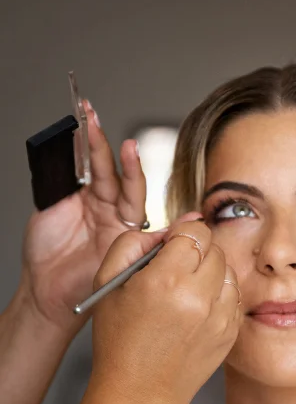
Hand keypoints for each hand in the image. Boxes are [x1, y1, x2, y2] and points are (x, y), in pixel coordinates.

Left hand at [20, 100, 147, 335]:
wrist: (46, 289)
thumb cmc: (46, 254)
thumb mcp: (49, 207)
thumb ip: (65, 182)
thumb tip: (72, 153)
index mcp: (86, 197)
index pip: (93, 163)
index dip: (89, 140)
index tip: (84, 115)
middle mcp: (106, 206)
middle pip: (112, 171)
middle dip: (104, 144)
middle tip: (94, 120)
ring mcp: (118, 222)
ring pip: (129, 188)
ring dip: (129, 166)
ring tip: (126, 146)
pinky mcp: (128, 239)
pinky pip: (139, 213)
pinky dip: (141, 192)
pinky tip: (136, 172)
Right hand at [89, 213, 242, 403]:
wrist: (139, 394)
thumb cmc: (119, 340)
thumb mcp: (108, 282)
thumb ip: (135, 242)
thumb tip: (174, 226)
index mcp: (166, 280)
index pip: (195, 230)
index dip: (183, 232)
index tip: (172, 244)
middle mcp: (199, 297)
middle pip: (215, 247)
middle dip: (196, 250)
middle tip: (176, 268)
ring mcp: (220, 317)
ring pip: (228, 270)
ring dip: (211, 271)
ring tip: (187, 290)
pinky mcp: (231, 332)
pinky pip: (235, 296)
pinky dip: (220, 295)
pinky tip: (198, 308)